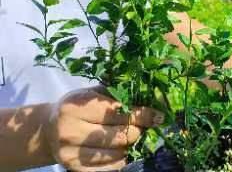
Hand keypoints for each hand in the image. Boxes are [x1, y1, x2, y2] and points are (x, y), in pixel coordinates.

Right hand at [44, 88, 163, 171]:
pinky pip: (109, 168)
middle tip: (147, 125)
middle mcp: (71, 132)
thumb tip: (149, 94)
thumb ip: (114, 93)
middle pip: (118, 135)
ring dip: (130, 145)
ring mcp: (72, 154)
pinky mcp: (75, 170)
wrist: (49, 130)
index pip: (116, 112)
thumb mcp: (90, 93)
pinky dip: (121, 159)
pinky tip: (123, 149)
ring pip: (116, 153)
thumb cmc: (76, 106)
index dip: (140, 113)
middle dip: (138, 130)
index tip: (158, 115)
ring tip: (133, 135)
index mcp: (75, 107)